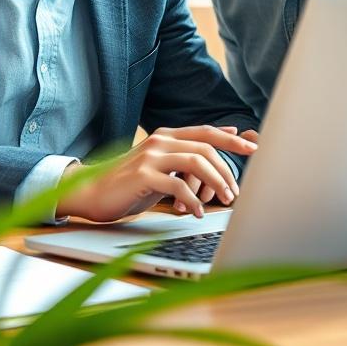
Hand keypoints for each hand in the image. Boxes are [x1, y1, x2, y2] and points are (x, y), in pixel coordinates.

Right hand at [56, 125, 257, 222]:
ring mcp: (151, 157)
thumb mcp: (160, 166)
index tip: (255, 148)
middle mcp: (160, 142)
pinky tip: (198, 212)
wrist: (91, 192)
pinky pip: (177, 185)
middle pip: (205, 147)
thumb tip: (222, 141)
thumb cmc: (129, 183)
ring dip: (216, 182)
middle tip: (237, 190)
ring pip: (196, 161)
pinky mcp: (143, 175)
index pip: (206, 132)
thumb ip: (185, 156)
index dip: (232, 140)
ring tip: (225, 200)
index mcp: (166, 136)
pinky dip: (193, 200)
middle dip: (228, 168)